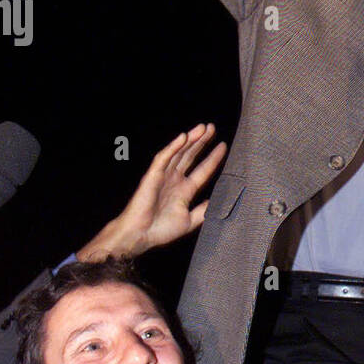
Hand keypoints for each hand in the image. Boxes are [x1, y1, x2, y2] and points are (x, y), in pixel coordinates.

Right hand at [77, 123, 225, 261]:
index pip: (202, 170)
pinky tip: (183, 137)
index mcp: (184, 190)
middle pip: (191, 156)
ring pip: (179, 153)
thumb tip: (218, 201)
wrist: (140, 236)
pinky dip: (173, 147)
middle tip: (212, 128)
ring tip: (203, 128)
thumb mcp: (190, 221)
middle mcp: (174, 180)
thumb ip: (203, 210)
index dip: (213, 158)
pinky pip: (163, 158)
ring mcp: (164, 176)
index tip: (223, 146)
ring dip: (190, 139)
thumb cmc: (160, 230)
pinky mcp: (152, 175)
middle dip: (202, 142)